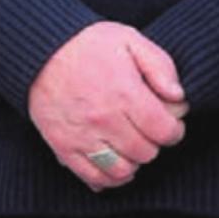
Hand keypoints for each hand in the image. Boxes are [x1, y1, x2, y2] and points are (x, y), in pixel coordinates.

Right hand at [27, 22, 187, 190]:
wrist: (40, 49)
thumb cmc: (87, 44)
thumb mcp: (129, 39)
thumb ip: (160, 66)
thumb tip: (178, 97)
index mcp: (124, 93)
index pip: (165, 131)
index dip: (174, 129)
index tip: (170, 121)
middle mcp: (104, 119)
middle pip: (145, 152)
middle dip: (153, 143)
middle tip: (148, 129)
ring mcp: (82, 136)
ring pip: (122, 171)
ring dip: (133, 162)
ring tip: (131, 146)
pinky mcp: (63, 145)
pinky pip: (93, 176)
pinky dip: (108, 178)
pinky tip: (114, 162)